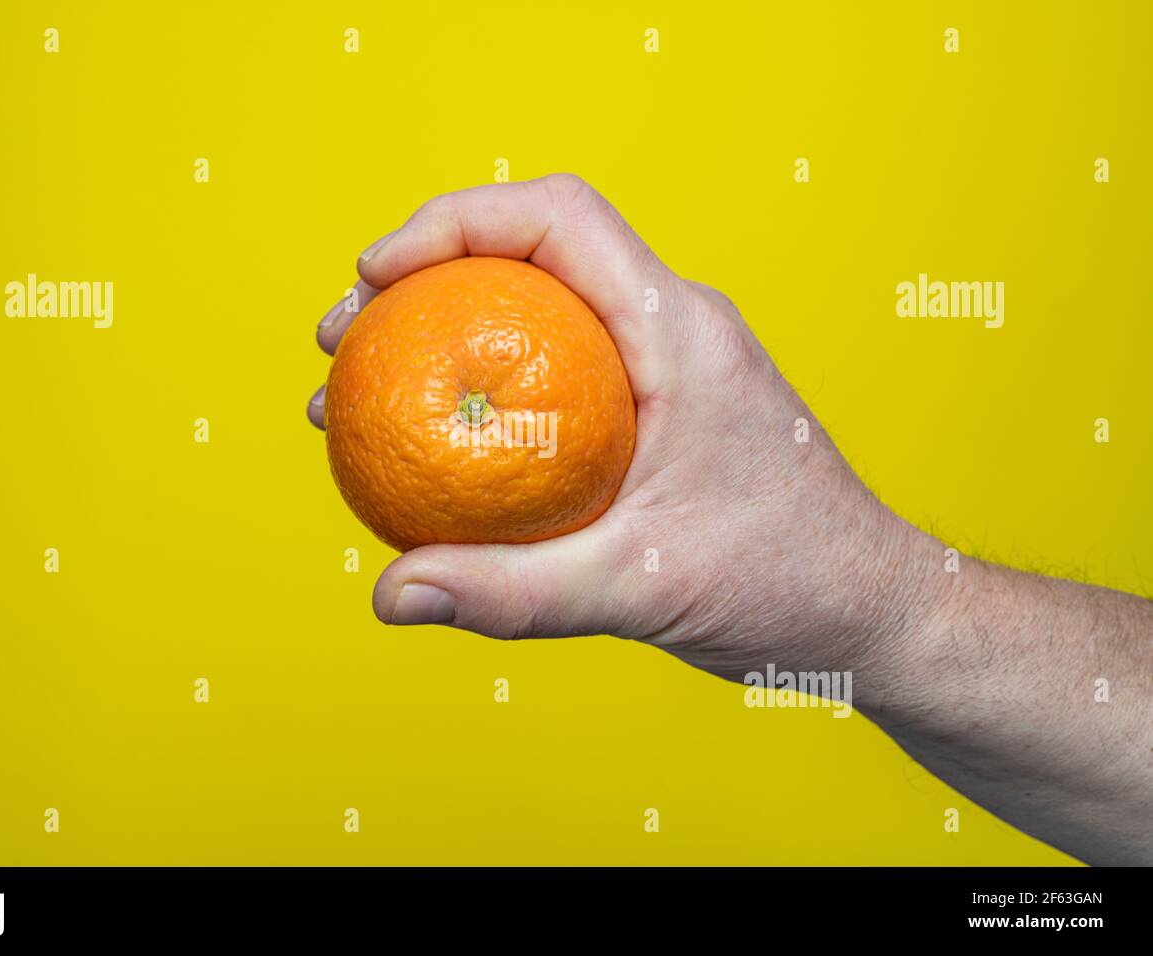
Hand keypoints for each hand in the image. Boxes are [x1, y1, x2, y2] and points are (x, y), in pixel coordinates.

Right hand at [307, 174, 938, 686]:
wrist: (866, 610)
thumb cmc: (788, 585)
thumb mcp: (642, 589)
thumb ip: (513, 593)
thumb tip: (393, 594)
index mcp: (678, 331)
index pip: (558, 216)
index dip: (453, 222)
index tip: (373, 272)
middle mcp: (670, 329)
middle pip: (529, 251)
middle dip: (421, 275)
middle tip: (344, 344)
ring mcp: (661, 367)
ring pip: (534, 309)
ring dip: (443, 330)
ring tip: (364, 393)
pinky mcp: (651, 411)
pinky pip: (551, 369)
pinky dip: (483, 385)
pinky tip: (435, 444)